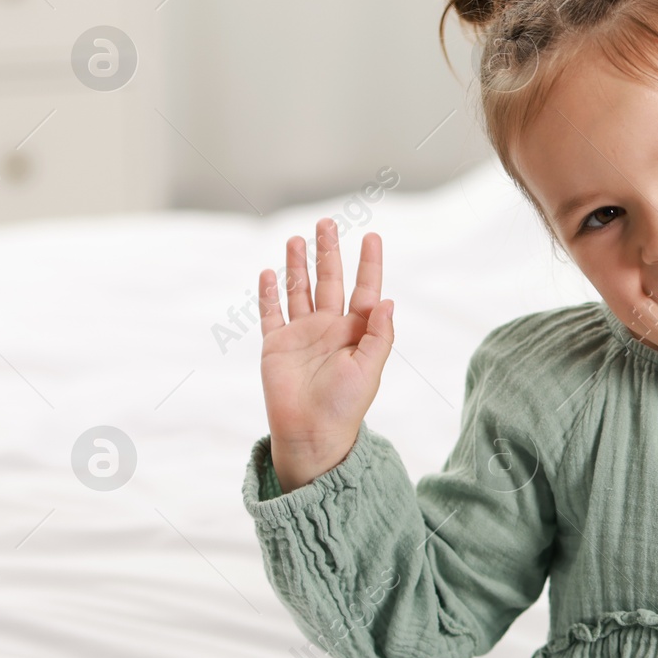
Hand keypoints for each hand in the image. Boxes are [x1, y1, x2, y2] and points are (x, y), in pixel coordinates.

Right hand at [258, 218, 394, 492]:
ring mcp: (302, 334)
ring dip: (299, 265)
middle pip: (330, 280)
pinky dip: (270, 294)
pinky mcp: (276, 345)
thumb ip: (379, 335)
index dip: (369, 263)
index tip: (372, 236)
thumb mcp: (369, 369)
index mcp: (356, 331)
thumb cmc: (346, 406)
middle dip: (328, 252)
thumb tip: (387, 300)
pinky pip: (271, 313)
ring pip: (300, 290)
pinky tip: (269, 273)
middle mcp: (329, 327)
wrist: (312, 434)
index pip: (364, 289)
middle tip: (327, 223)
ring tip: (297, 238)